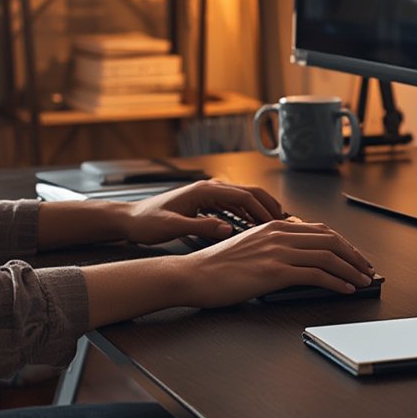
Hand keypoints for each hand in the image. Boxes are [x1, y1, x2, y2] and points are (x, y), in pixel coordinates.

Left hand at [121, 180, 284, 244]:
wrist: (130, 220)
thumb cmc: (147, 223)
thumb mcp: (173, 227)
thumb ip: (202, 227)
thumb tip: (228, 230)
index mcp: (204, 190)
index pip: (244, 196)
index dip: (263, 210)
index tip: (278, 224)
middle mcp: (209, 187)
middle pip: (249, 192)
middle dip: (269, 206)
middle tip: (286, 223)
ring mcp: (208, 193)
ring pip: (244, 198)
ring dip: (261, 209)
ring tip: (277, 225)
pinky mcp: (206, 202)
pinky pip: (234, 205)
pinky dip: (248, 213)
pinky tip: (255, 226)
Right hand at [181, 217, 375, 305]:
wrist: (193, 275)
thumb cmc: (216, 267)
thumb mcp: (250, 248)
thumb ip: (273, 247)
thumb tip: (297, 259)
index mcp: (273, 226)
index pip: (320, 230)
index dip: (343, 243)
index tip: (355, 255)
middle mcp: (278, 234)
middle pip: (330, 240)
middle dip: (353, 255)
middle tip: (367, 269)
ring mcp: (277, 251)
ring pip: (327, 256)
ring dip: (350, 270)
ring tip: (362, 281)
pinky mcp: (274, 271)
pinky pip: (316, 275)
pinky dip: (336, 282)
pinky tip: (345, 289)